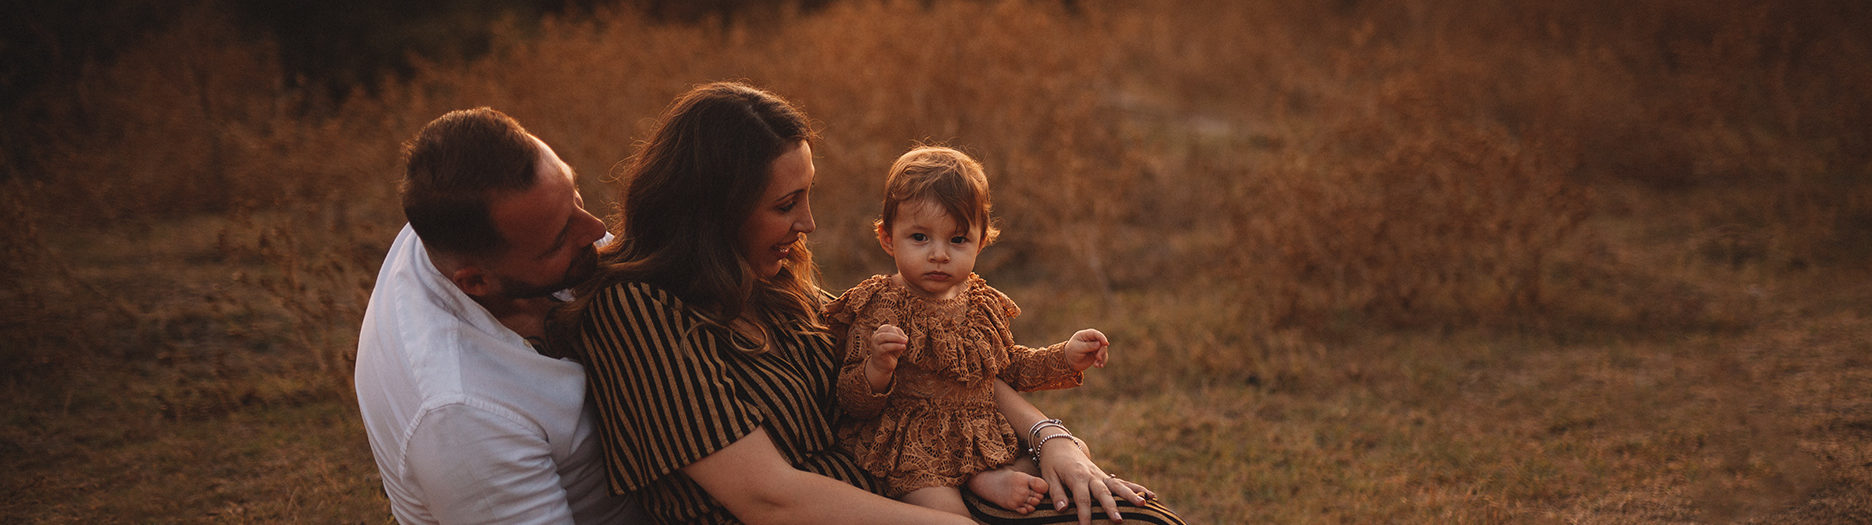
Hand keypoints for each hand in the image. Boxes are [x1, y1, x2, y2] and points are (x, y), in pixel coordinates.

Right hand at [865, 324, 907, 392]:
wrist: (883, 367)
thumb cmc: (891, 354)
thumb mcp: (897, 344)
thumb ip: (900, 339)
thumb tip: (905, 338)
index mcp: (879, 333)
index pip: (888, 327)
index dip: (897, 331)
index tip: (904, 338)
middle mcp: (875, 337)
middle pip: (886, 329)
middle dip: (897, 334)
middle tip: (906, 340)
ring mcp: (875, 344)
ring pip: (884, 337)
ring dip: (896, 338)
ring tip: (905, 342)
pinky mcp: (877, 352)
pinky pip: (885, 347)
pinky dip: (895, 346)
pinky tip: (903, 347)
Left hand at [1035, 432, 1156, 523]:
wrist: (1060, 445)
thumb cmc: (1052, 463)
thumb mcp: (1049, 477)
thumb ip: (1057, 493)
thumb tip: (1062, 509)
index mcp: (1077, 476)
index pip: (1082, 498)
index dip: (1084, 513)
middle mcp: (1092, 475)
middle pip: (1103, 493)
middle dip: (1111, 507)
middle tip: (1118, 520)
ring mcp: (1101, 475)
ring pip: (1119, 486)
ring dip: (1131, 495)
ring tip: (1143, 504)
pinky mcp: (1107, 476)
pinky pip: (1124, 482)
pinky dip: (1138, 488)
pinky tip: (1152, 496)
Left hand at [1061, 329, 1108, 371]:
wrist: (1069, 361)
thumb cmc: (1072, 352)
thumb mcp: (1078, 348)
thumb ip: (1088, 346)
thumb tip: (1099, 344)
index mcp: (1085, 335)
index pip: (1096, 334)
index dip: (1102, 338)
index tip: (1106, 344)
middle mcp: (1092, 340)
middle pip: (1102, 343)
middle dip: (1101, 350)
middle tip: (1097, 358)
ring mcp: (1095, 347)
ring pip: (1104, 350)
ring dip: (1102, 357)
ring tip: (1096, 365)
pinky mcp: (1097, 354)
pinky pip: (1104, 356)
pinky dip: (1103, 361)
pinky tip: (1099, 366)